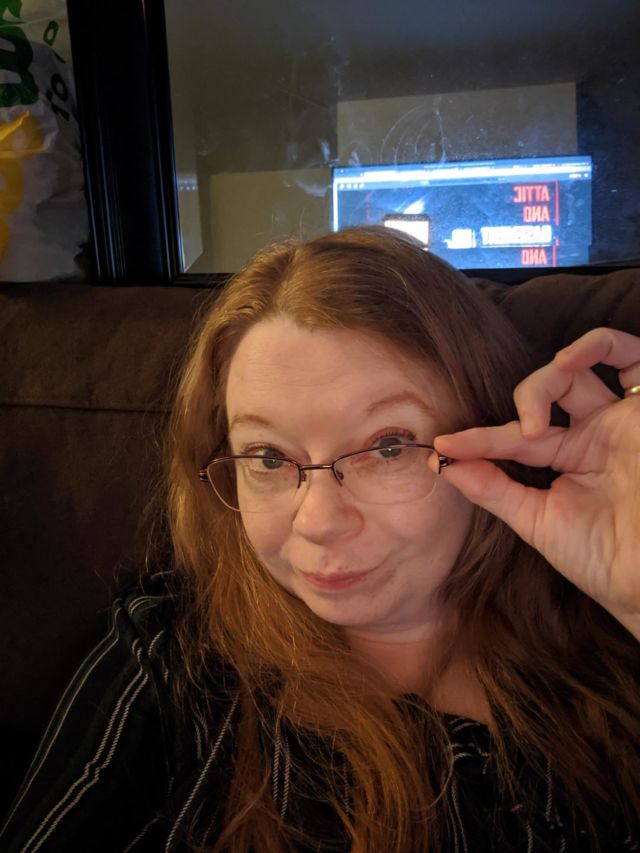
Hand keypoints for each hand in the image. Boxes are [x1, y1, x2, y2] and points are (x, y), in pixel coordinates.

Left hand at [433, 328, 639, 636]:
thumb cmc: (601, 557)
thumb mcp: (537, 522)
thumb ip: (492, 490)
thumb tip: (440, 462)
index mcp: (566, 459)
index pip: (513, 437)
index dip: (479, 439)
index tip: (443, 446)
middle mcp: (592, 434)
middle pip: (547, 392)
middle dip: (525, 400)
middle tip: (524, 431)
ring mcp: (620, 419)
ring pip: (578, 370)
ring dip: (551, 375)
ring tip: (544, 401)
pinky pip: (632, 356)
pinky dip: (599, 344)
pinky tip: (570, 360)